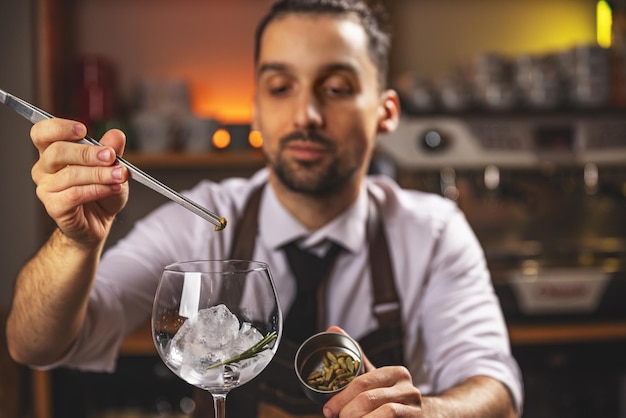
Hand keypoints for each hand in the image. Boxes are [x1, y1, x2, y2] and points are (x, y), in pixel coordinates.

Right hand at [30, 118, 129, 245]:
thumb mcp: (112, 167)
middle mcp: (44, 168)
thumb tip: (116, 134)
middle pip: (57, 152)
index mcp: (53, 151)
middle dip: (87, 153)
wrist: (98, 222)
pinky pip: (75, 195)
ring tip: (120, 175)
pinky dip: (98, 190)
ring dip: (100, 174)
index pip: (42, 132)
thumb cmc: (101, 191)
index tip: (83, 130)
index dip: (59, 128)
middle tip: (110, 156)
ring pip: (70, 175)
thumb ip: (112, 150)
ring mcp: (46, 188)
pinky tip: (113, 188)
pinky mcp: (54, 206)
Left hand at [322, 326, 423, 416]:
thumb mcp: (375, 379)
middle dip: (347, 411)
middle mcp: (409, 388)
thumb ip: (357, 359)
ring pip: (383, 413)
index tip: (328, 409)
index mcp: (396, 373)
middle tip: (337, 417)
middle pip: (369, 399)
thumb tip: (333, 328)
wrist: (417, 417)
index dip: (340, 397)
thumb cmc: (389, 397)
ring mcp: (415, 408)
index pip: (362, 382)